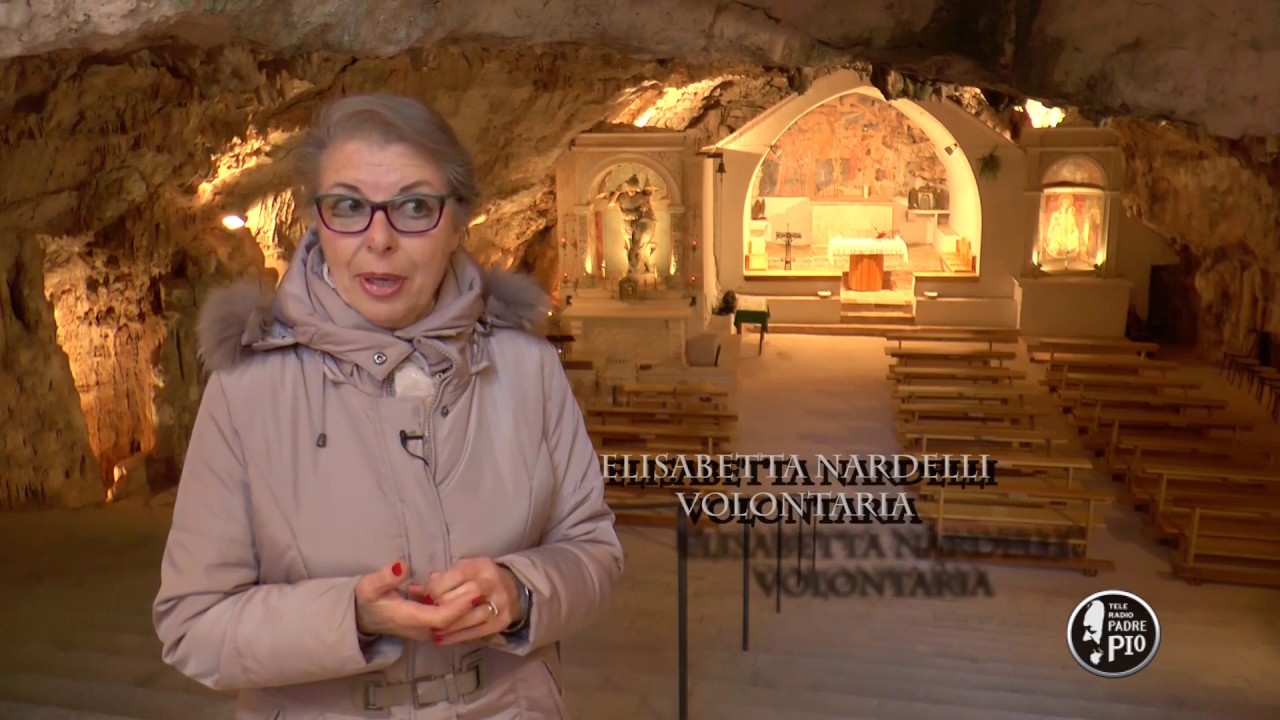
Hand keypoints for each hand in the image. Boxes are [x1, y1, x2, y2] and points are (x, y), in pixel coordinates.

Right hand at [354, 561, 481, 642]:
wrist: (362, 618)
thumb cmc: (366, 600)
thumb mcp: (368, 587)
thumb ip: (385, 578)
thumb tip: (401, 567)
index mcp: (409, 619)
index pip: (440, 617)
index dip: (458, 606)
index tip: (475, 591)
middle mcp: (421, 629)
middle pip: (452, 624)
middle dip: (471, 610)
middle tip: (488, 592)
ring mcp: (426, 631)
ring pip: (454, 626)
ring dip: (471, 613)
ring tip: (489, 596)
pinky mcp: (429, 628)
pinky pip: (451, 624)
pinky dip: (463, 613)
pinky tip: (476, 600)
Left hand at [409, 558, 520, 644]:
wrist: (514, 590)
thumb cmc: (480, 578)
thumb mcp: (463, 571)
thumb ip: (440, 580)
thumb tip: (413, 590)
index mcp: (480, 566)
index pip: (456, 575)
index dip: (436, 588)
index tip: (423, 597)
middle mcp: (492, 583)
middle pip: (463, 597)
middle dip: (442, 607)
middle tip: (427, 615)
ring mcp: (500, 603)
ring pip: (470, 617)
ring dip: (448, 626)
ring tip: (431, 631)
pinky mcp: (501, 622)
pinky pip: (476, 632)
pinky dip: (457, 637)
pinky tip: (442, 640)